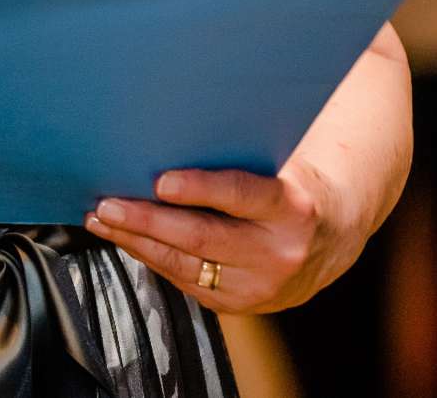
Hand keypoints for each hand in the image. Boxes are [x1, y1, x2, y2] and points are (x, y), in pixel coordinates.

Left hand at [85, 154, 364, 314]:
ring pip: (186, 265)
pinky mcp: (241, 305)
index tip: (161, 181)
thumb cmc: (292, 185)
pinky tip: (128, 240)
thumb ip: (237, 156)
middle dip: (148, 221)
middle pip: (203, 237)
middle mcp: (279, 252)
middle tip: (107, 204)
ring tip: (102, 220)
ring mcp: (261, 286)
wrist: (334, 238)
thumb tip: (170, 131)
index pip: (242, 195)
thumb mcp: (280, 164)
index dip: (200, 188)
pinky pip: (186, 282)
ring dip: (136, 242)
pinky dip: (153, 258)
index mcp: (294, 207)